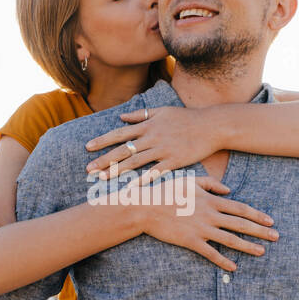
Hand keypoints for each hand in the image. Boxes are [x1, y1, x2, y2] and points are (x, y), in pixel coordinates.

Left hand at [85, 106, 218, 183]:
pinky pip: (155, 172)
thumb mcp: (162, 111)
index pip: (119, 133)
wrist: (211, 126)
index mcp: (147, 125)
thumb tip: (121, 117)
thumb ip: (140, 115)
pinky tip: (130, 188)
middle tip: (88, 169)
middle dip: (104, 160)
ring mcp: (162, 150)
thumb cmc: (186, 118)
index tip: (87, 147)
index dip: (102, 140)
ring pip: (135, 162)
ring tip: (102, 179)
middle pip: (123, 150)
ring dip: (116, 171)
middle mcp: (151, 137)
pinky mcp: (174, 161)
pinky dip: (142, 180)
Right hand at [130, 174, 277, 271]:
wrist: (146, 207)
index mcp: (211, 200)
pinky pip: (210, 253)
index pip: (241, 208)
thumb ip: (211, 183)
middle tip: (277, 237)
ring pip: (230, 239)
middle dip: (261, 231)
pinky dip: (223, 261)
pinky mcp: (191, 241)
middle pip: (241, 224)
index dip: (258, 215)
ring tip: (262, 252)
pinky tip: (234, 267)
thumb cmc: (166, 192)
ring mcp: (201, 229)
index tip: (271, 221)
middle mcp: (210, 215)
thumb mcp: (190, 180)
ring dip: (247, 246)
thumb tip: (229, 190)